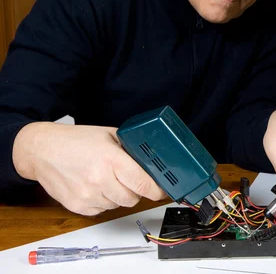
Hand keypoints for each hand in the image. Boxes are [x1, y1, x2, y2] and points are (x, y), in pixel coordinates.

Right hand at [12, 122, 166, 214]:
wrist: (42, 150)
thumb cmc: (75, 141)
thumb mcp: (109, 135)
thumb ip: (130, 149)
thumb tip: (151, 161)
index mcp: (111, 159)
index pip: (143, 184)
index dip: (157, 190)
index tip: (162, 191)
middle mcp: (99, 179)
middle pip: (133, 198)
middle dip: (137, 190)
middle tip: (130, 179)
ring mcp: (87, 195)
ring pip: (118, 205)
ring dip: (119, 196)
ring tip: (108, 178)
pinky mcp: (77, 206)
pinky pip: (102, 211)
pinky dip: (104, 201)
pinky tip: (96, 186)